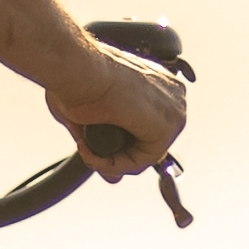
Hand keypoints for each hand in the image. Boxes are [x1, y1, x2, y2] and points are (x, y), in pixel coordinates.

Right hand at [54, 43, 198, 176]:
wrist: (76, 69)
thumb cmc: (75, 80)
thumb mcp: (91, 117)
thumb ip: (105, 146)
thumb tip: (114, 179)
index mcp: (157, 84)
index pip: (147, 128)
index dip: (120, 147)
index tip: (92, 148)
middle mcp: (171, 94)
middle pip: (149, 142)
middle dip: (117, 157)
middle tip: (89, 153)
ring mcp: (173, 109)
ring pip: (146, 154)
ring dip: (114, 162)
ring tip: (88, 152)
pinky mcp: (167, 125)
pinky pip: (144, 159)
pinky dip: (117, 164)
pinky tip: (95, 155)